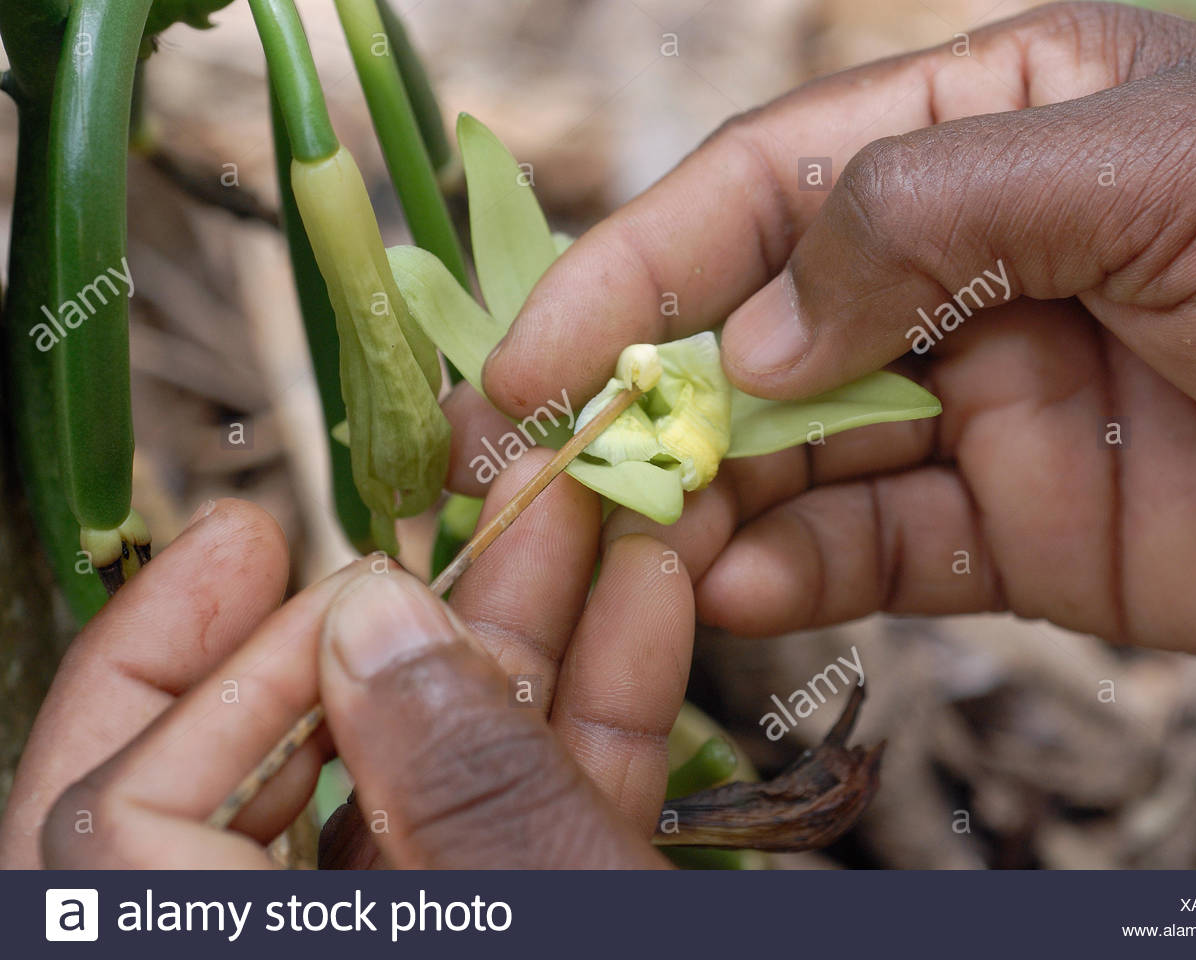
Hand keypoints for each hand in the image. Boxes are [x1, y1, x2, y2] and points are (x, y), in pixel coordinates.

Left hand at [0, 453, 691, 867]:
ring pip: (421, 781)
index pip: (120, 829)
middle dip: (338, 632)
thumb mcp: (547, 920)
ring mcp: (426, 931)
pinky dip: (590, 714)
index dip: (207, 681)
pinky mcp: (526, 920)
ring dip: (513, 635)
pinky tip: (642, 597)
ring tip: (570, 504)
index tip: (322, 579)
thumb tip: (378, 618)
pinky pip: (530, 814)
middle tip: (375, 534)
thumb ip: (464, 790)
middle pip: (240, 787)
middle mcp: (322, 945)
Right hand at [481, 2, 1195, 662]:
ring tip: (629, 544)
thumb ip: (927, 211)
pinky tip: (736, 589)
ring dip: (709, 500)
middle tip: (545, 472)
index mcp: (991, 132)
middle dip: (650, 400)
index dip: (636, 269)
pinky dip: (798, 573)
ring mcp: (983, 403)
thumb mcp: (1157, 164)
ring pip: (801, 454)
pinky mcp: (1018, 527)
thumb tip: (755, 332)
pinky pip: (876, 551)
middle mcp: (967, 266)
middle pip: (759, 329)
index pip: (766, 189)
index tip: (535, 354)